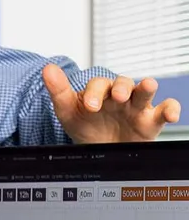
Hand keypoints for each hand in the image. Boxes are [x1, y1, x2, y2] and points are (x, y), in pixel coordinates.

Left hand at [42, 63, 180, 143]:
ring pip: (145, 91)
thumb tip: (47, 68)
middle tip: (117, 97)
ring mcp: (137, 107)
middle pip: (124, 83)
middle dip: (121, 87)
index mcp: (99, 92)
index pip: (98, 85)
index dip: (95, 93)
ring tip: (148, 86)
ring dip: (147, 87)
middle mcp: (119, 96)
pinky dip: (171, 109)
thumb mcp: (69, 112)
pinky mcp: (151, 120)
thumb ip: (59, 92)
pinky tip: (170, 115)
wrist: (100, 151)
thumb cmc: (86, 127)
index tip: (90, 106)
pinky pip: (165, 109)